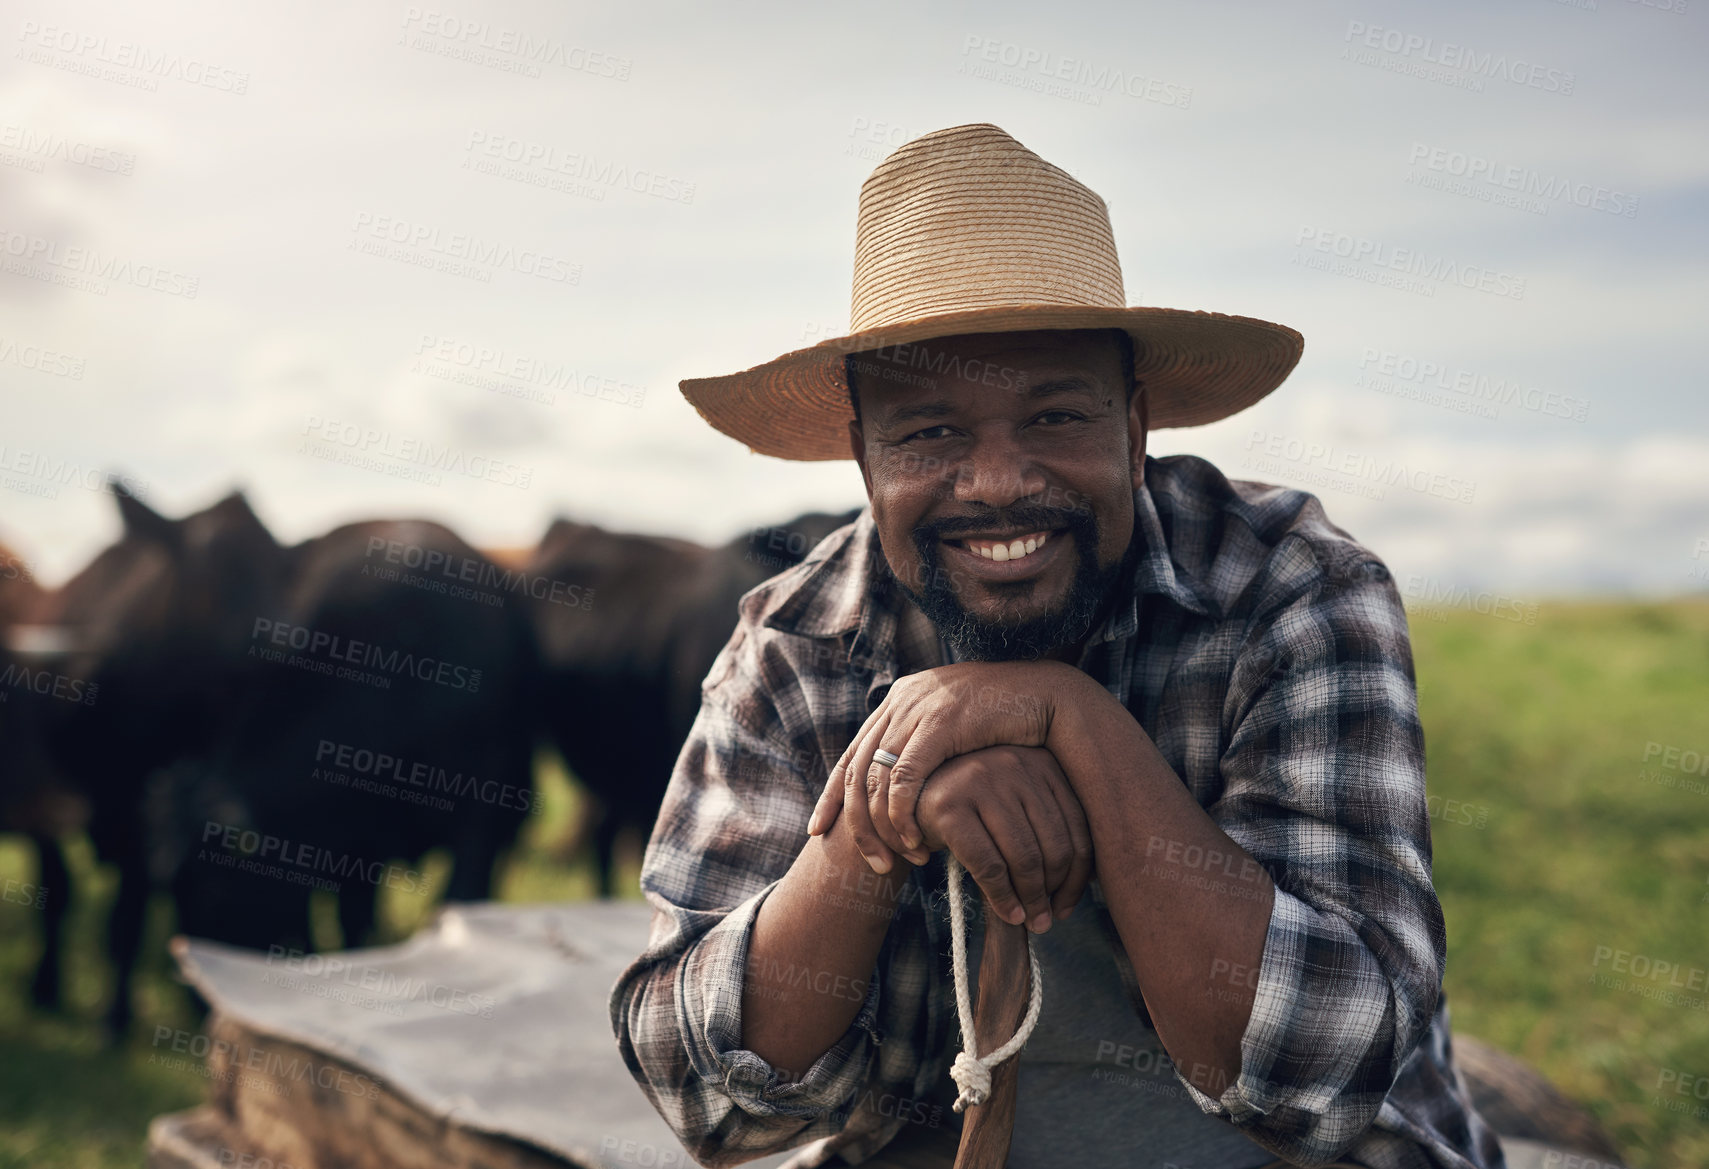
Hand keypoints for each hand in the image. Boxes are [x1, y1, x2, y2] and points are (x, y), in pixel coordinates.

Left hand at [807, 660, 1095, 865]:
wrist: (1049, 693)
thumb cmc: (1009, 720)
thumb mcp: (957, 731)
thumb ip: (930, 746)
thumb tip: (910, 782)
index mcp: (900, 700)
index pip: (853, 753)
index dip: (833, 795)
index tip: (819, 829)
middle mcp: (901, 700)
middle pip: (856, 770)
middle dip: (854, 823)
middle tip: (867, 862)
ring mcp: (918, 709)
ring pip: (875, 778)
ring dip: (882, 827)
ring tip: (895, 860)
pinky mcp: (940, 723)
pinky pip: (906, 778)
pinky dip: (903, 814)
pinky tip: (914, 840)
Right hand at [914, 745, 1092, 930]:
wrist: (907, 796)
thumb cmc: (972, 808)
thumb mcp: (1015, 806)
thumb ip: (1046, 828)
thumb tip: (1087, 882)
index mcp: (1042, 762)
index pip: (1078, 827)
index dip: (1079, 876)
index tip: (1068, 905)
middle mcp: (1015, 764)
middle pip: (1055, 845)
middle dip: (1054, 892)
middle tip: (1047, 920)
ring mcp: (981, 781)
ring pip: (1024, 857)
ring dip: (1030, 899)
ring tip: (1030, 920)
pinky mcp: (950, 805)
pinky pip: (988, 864)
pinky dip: (1001, 897)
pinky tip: (1007, 914)